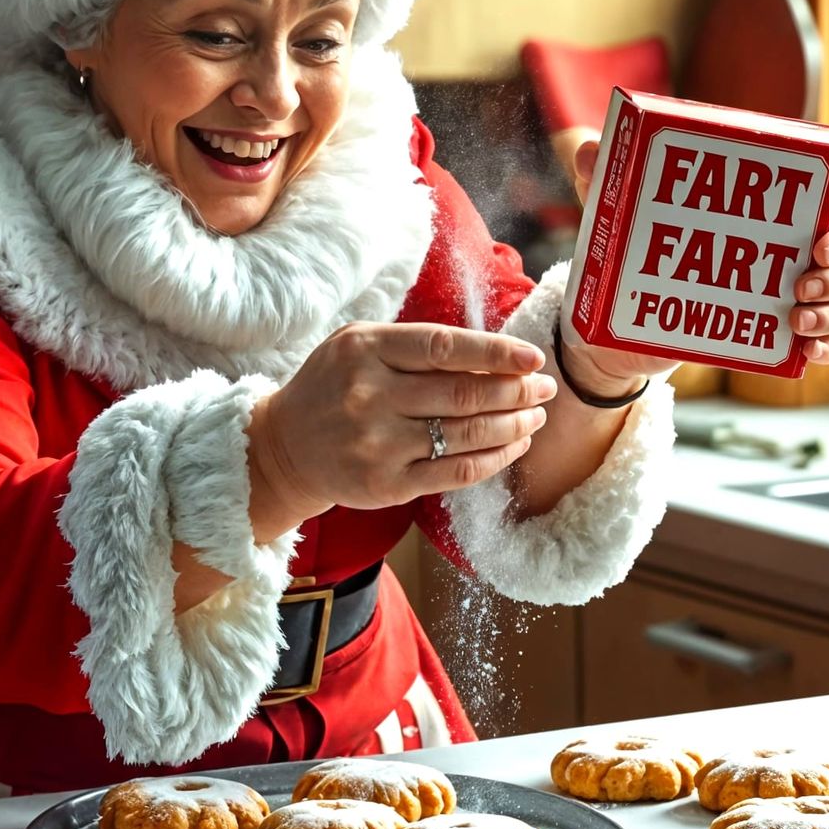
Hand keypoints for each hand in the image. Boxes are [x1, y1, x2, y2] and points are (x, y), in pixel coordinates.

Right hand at [245, 323, 561, 539]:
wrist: (284, 447)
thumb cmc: (333, 386)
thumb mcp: (357, 345)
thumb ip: (414, 344)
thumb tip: (492, 353)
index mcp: (365, 350)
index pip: (443, 347)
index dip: (495, 353)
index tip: (533, 358)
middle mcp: (369, 395)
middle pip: (462, 393)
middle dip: (515, 390)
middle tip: (545, 389)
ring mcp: (378, 444)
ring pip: (465, 434)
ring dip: (513, 425)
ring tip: (535, 416)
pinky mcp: (386, 484)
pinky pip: (456, 472)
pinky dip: (494, 458)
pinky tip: (513, 445)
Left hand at [563, 139, 828, 380]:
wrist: (612, 330)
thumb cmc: (628, 255)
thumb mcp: (616, 217)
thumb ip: (606, 181)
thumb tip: (587, 148)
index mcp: (760, 211)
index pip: (818, 187)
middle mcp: (784, 250)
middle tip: (812, 258)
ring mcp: (785, 296)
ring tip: (798, 311)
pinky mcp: (773, 339)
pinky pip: (822, 344)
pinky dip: (825, 346)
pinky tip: (807, 348)